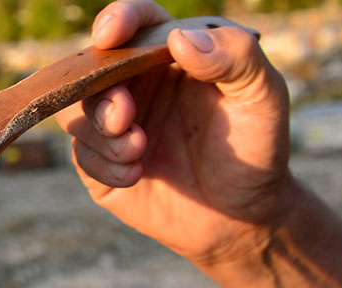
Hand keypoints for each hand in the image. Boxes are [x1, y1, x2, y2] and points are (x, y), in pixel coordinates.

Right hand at [55, 0, 292, 268]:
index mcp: (172, 56)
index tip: (110, 35)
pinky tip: (137, 176)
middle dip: (102, 92)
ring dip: (102, 132)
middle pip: (93, 70)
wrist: (242, 215)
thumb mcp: (264, 96)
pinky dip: (105, 165)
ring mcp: (117, 125)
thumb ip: (236, 56)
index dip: (118, 19)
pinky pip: (82, 155)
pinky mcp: (102, 164)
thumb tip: (180, 38)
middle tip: (125, 117)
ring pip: (77, 112)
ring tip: (139, 151)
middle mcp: (138, 84)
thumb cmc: (256, 147)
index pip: (138, 23)